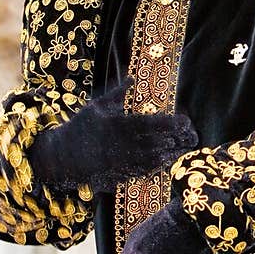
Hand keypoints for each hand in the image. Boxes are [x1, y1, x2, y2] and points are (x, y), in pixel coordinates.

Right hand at [29, 76, 198, 193]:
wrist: (61, 158)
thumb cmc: (79, 128)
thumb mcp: (96, 106)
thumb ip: (118, 94)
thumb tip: (132, 78)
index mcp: (119, 126)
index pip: (153, 124)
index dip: (173, 124)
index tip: (186, 122)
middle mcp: (124, 145)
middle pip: (158, 143)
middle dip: (178, 140)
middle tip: (193, 137)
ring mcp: (122, 163)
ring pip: (154, 159)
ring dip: (172, 154)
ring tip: (184, 149)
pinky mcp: (119, 175)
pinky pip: (144, 171)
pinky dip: (158, 166)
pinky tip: (166, 161)